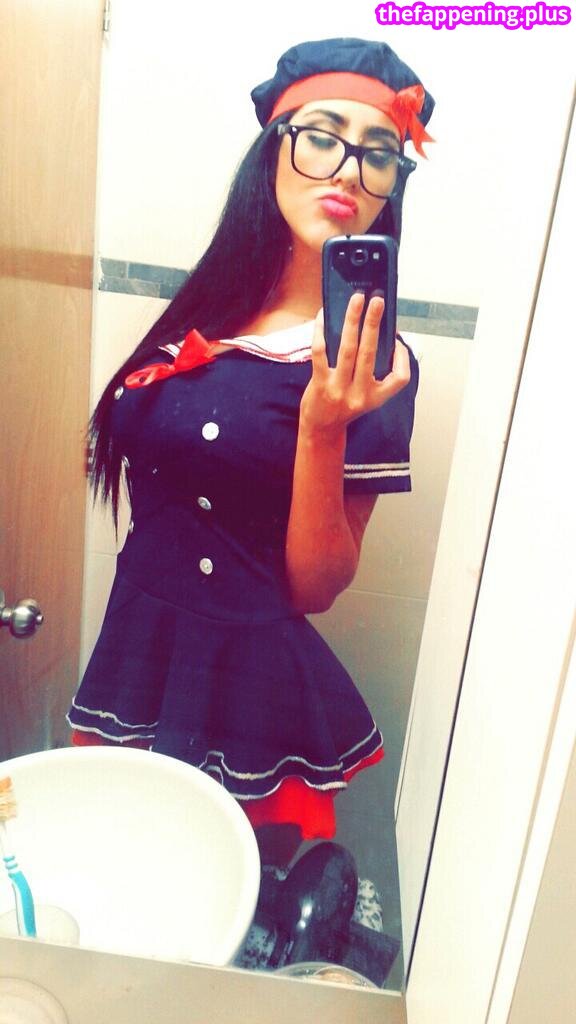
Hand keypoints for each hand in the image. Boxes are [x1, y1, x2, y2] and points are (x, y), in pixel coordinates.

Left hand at [299, 292, 410, 437]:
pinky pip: (321, 353)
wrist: (321, 429)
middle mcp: (360, 394)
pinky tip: (323, 315)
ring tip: (356, 300)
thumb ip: (377, 372)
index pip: (400, 378)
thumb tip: (379, 334)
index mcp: (377, 397)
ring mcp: (339, 390)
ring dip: (352, 321)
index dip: (402, 357)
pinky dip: (321, 332)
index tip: (397, 340)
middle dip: (374, 324)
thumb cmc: (345, 406)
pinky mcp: (320, 385)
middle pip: (370, 353)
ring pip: (348, 350)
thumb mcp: (368, 396)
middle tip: (377, 300)